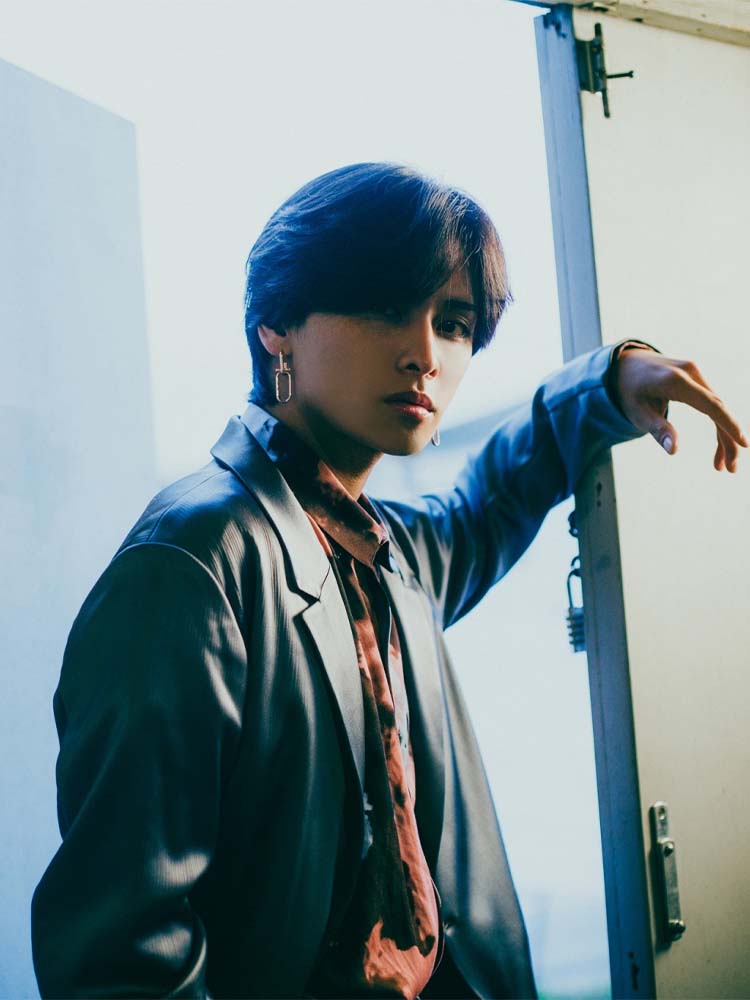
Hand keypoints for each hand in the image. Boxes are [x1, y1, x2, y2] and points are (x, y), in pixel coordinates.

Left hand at [613, 349, 747, 472]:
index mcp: (675, 380)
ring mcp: (695, 372)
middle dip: (729, 439)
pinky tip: (718, 447)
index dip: (729, 425)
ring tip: (722, 466)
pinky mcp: (696, 378)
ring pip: (718, 407)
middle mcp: (691, 372)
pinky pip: (711, 402)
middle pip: (719, 407)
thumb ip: (657, 428)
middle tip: (731, 469)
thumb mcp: (635, 411)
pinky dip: (717, 423)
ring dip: (724, 435)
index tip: (744, 444)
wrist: (624, 363)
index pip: (711, 405)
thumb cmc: (627, 390)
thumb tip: (675, 450)